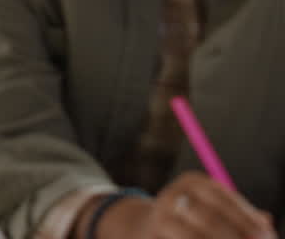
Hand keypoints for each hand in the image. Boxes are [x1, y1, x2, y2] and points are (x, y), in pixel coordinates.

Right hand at [88, 172, 275, 238]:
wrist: (146, 226)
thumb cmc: (193, 220)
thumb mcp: (216, 210)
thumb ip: (242, 216)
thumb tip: (267, 223)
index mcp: (193, 182)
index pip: (223, 198)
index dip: (247, 218)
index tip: (266, 236)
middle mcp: (173, 194)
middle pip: (208, 217)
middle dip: (234, 237)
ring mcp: (159, 216)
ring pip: (192, 236)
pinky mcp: (151, 233)